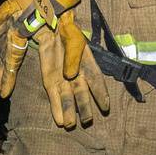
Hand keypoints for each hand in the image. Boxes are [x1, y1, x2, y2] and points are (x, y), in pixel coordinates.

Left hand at [34, 3, 109, 129]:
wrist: (50, 29)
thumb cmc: (67, 34)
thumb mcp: (73, 41)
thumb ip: (73, 58)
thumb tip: (71, 76)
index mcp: (87, 65)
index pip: (96, 83)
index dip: (101, 95)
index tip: (106, 108)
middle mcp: (77, 76)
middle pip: (82, 95)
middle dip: (84, 108)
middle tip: (87, 121)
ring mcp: (63, 80)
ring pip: (67, 99)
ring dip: (69, 112)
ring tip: (71, 125)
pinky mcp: (50, 81)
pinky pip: (54, 97)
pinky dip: (56, 108)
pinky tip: (59, 121)